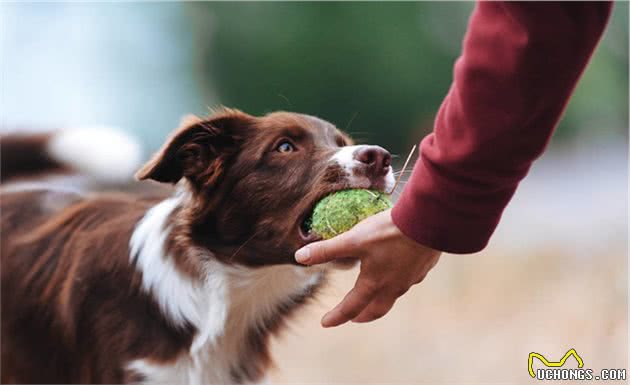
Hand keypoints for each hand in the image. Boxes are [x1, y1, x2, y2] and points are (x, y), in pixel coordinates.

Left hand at [295, 209, 440, 326]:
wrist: (429, 222)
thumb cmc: (389, 232)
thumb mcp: (353, 239)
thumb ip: (326, 250)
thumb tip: (299, 257)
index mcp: (374, 284)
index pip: (351, 307)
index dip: (336, 316)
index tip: (325, 323)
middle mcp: (393, 287)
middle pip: (376, 310)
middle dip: (362, 315)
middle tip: (353, 317)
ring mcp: (411, 279)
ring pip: (393, 296)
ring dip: (380, 299)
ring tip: (374, 294)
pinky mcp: (423, 267)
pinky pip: (407, 281)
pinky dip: (397, 282)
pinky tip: (397, 271)